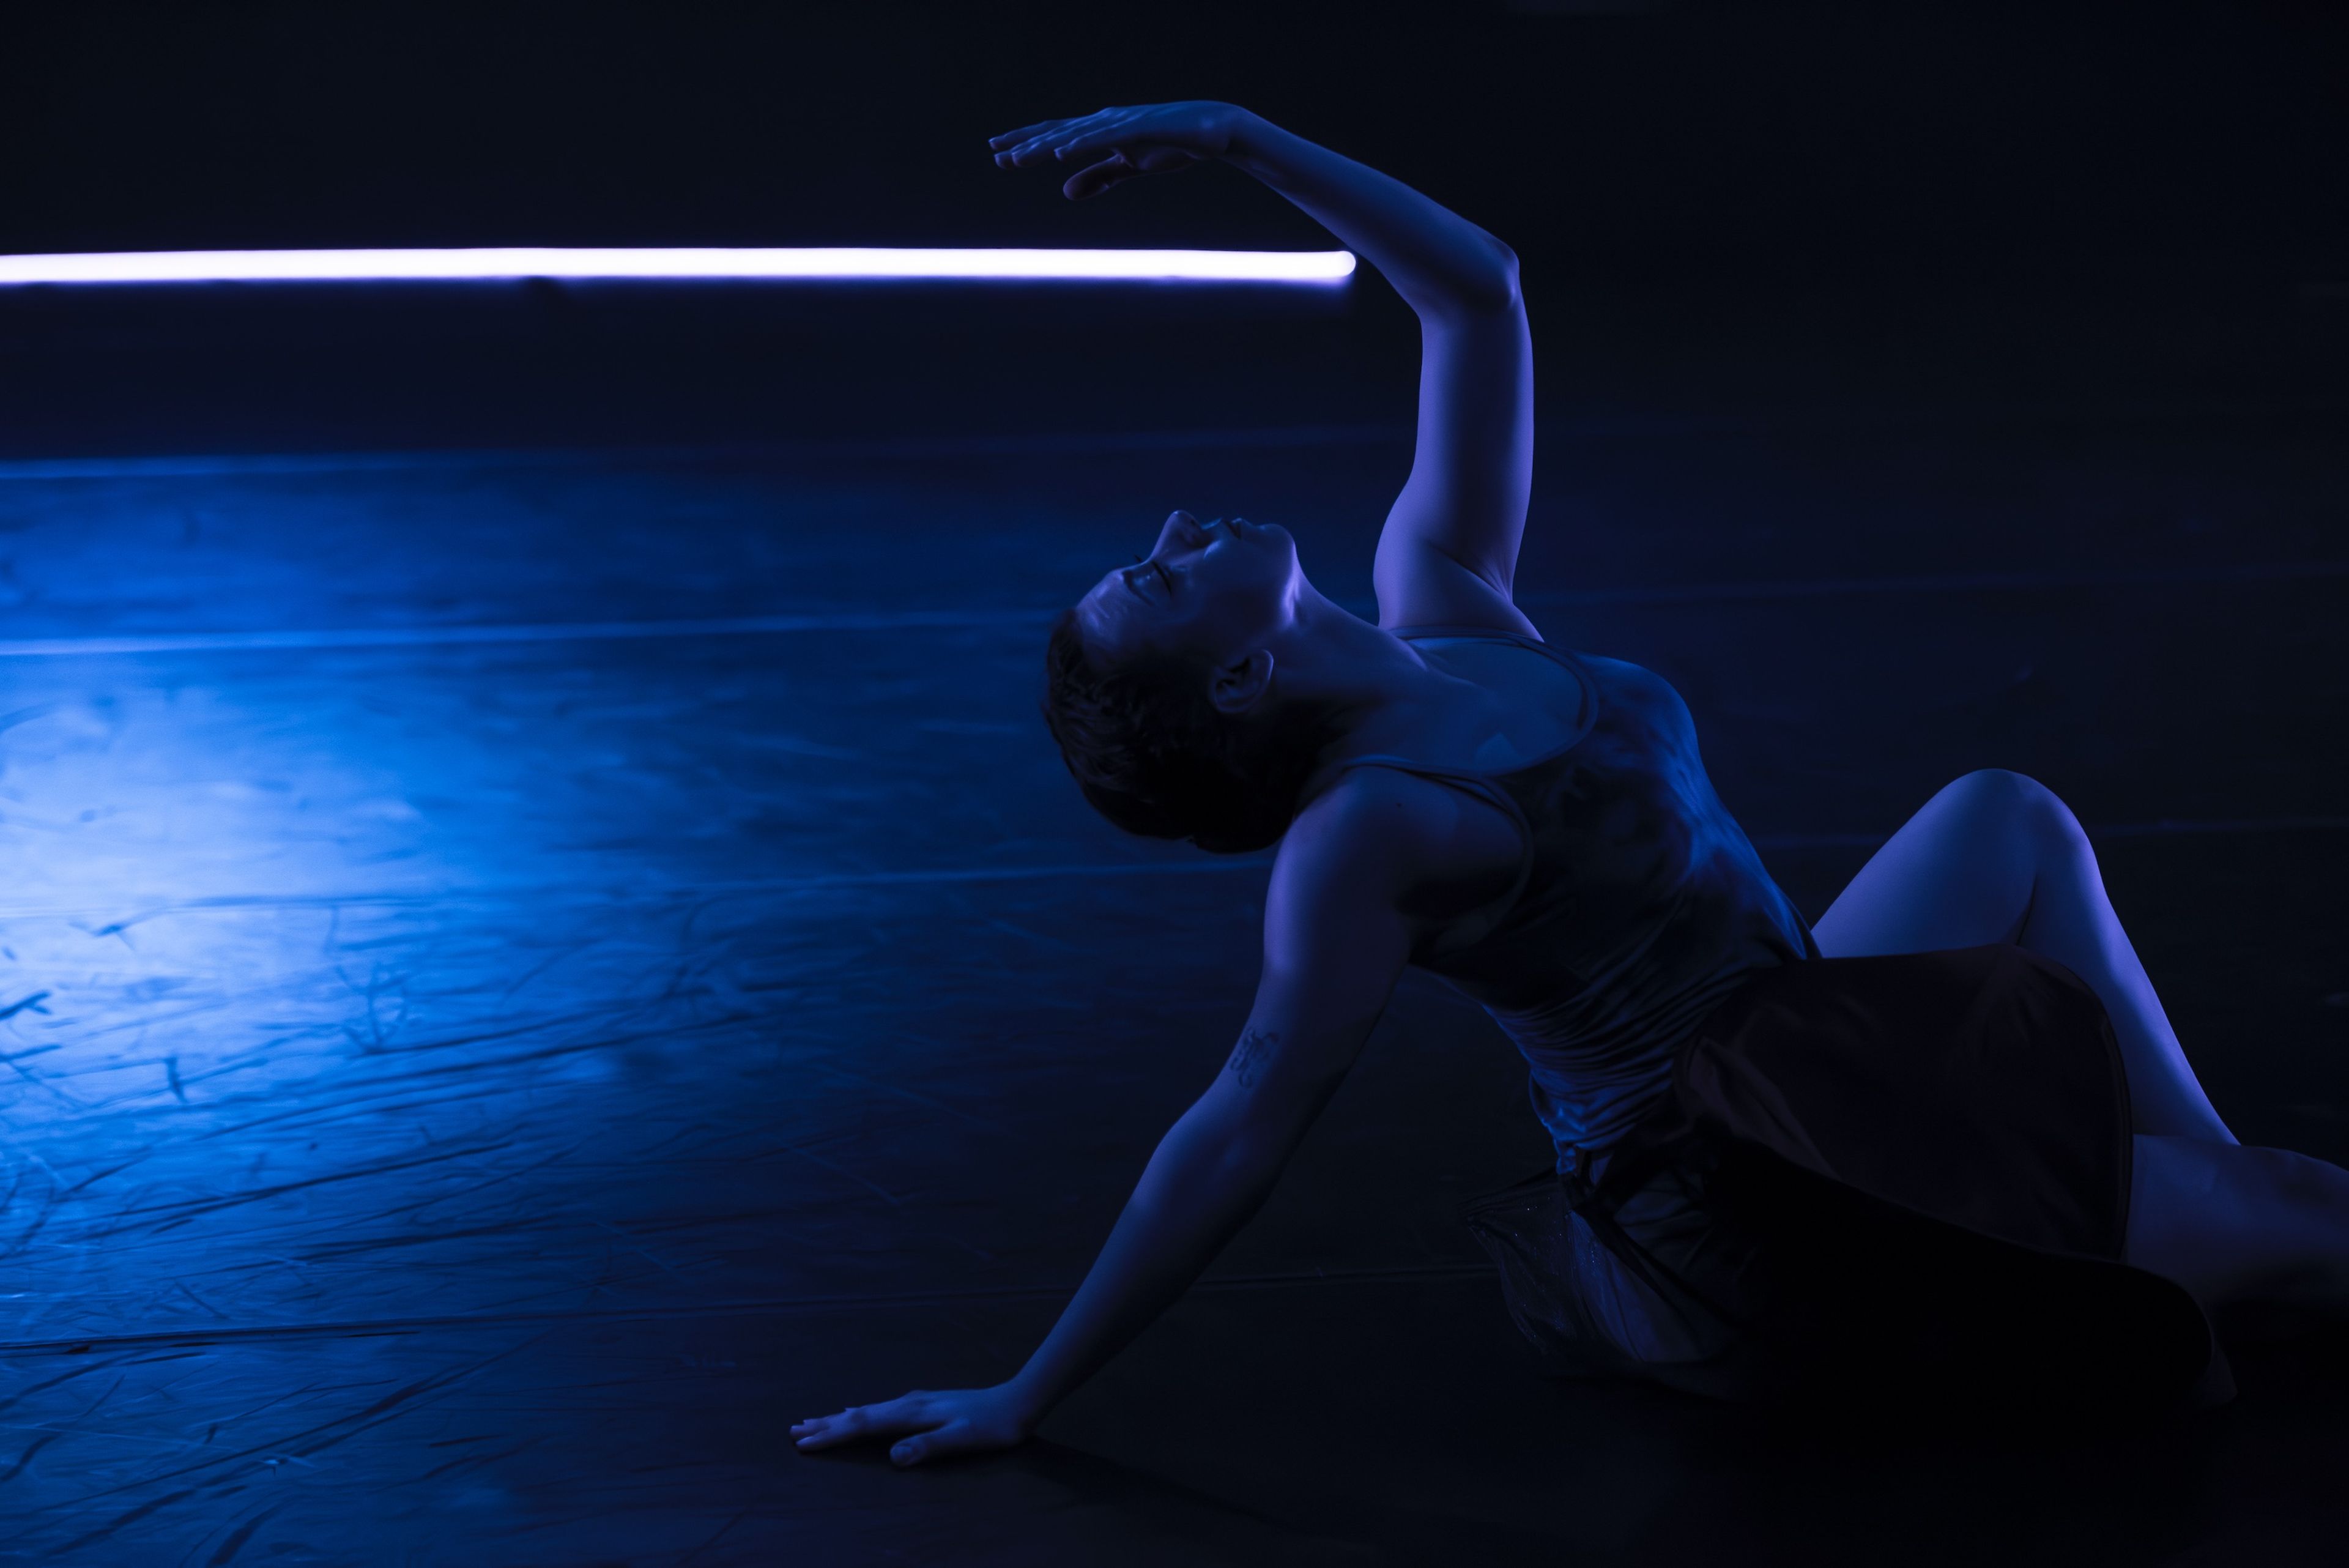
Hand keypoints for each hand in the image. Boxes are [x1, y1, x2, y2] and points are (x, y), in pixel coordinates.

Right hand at [791, 1382, 1033, 1467]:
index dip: (832, 1436)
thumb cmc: (992, 1427)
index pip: (863, 1425)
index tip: (803, 1444)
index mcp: (912, 1413)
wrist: (1017, 1402)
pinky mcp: (924, 1404)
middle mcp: (909, 1403)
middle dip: (826, 1425)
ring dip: (838, 1418)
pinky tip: (857, 1411)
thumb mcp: (962, 1439)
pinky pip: (880, 1409)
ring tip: (813, 1421)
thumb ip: (928, 1447)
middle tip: (793, 1431)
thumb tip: (893, 1457)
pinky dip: (860, 1413)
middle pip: (858, 1415)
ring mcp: (916, 1402)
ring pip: (867, 1410)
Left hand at [990, 101, 1253, 199]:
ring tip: (1017, 158)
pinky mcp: (1137, 130)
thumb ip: (1098, 178)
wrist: (1212, 131)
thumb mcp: (1127, 167)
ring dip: (1044, 145)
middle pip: (1056, 131)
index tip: (1000, 155)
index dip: (1028, 145)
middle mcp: (1104, 122)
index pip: (1057, 136)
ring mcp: (1120, 123)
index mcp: (1101, 130)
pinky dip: (1081, 144)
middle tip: (993, 152)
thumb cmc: (1171, 144)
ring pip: (1073, 134)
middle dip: (1024, 142)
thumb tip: (1065, 193)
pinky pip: (1104, 138)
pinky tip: (1060, 153)